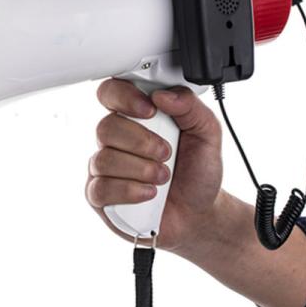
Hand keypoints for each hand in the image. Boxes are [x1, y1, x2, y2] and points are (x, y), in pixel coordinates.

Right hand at [85, 78, 222, 252]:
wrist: (199, 214)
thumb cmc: (196, 171)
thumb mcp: (206, 133)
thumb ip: (190, 106)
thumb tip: (163, 95)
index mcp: (134, 116)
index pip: (111, 93)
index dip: (124, 97)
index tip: (149, 110)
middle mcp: (115, 139)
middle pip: (106, 127)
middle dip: (141, 142)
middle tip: (166, 153)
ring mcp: (104, 167)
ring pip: (104, 160)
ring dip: (140, 170)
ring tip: (163, 177)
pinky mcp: (99, 195)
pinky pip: (100, 189)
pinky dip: (129, 191)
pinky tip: (149, 193)